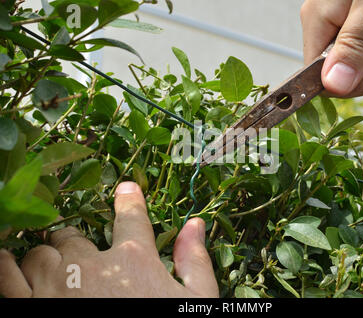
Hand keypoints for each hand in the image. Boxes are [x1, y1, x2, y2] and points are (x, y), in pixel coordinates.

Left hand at [0, 182, 218, 297]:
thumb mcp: (196, 300)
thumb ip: (194, 261)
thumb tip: (195, 225)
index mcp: (133, 259)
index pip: (130, 217)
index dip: (129, 200)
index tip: (127, 190)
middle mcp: (91, 266)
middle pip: (72, 236)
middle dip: (74, 242)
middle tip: (80, 257)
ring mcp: (57, 287)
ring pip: (39, 255)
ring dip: (45, 257)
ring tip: (51, 267)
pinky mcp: (33, 307)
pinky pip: (8, 278)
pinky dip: (7, 268)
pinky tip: (9, 262)